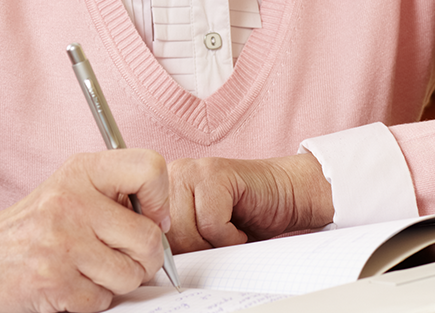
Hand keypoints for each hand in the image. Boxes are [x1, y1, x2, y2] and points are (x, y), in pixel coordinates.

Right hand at [0, 150, 170, 312]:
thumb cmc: (33, 228)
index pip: (150, 169)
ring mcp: (63, 243)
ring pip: (131, 275)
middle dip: (140, 258)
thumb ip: (116, 196)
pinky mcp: (56, 282)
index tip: (148, 215)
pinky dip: (91, 301)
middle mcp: (72, 201)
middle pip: (150, 239)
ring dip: (114, 282)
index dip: (160, 200)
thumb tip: (164, 221)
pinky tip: (68, 284)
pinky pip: (104, 301)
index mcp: (81, 171)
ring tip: (85, 269)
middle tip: (113, 255)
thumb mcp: (70, 191)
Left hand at [165, 153, 332, 252]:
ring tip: (228, 232)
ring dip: (214, 243)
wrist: (285, 195)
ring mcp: (191, 170)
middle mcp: (170, 176)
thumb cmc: (245, 219)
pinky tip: (239, 227)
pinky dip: (230, 236)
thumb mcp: (199, 236)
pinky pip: (211, 223)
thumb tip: (156, 264)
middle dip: (196, 249)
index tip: (196, 251)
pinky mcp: (214, 173)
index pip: (149, 234)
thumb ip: (176, 242)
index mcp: (161, 191)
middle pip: (168, 235)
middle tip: (218, 241)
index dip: (174, 253)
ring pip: (187, 230)